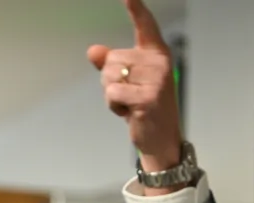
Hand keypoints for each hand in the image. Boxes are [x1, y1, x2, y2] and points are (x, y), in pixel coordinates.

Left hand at [88, 0, 182, 172]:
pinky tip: (130, 113)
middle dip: (110, 80)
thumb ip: (110, 64)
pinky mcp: (148, 97)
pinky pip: (112, 94)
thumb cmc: (143, 106)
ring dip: (112, 95)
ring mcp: (156, 79)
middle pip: (111, 60)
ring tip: (131, 103)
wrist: (160, 137)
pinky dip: (114, 106)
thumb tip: (93, 50)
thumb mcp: (127, 81)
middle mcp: (159, 62)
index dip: (136, 8)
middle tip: (129, 94)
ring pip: (109, 77)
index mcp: (156, 53)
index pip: (145, 25)